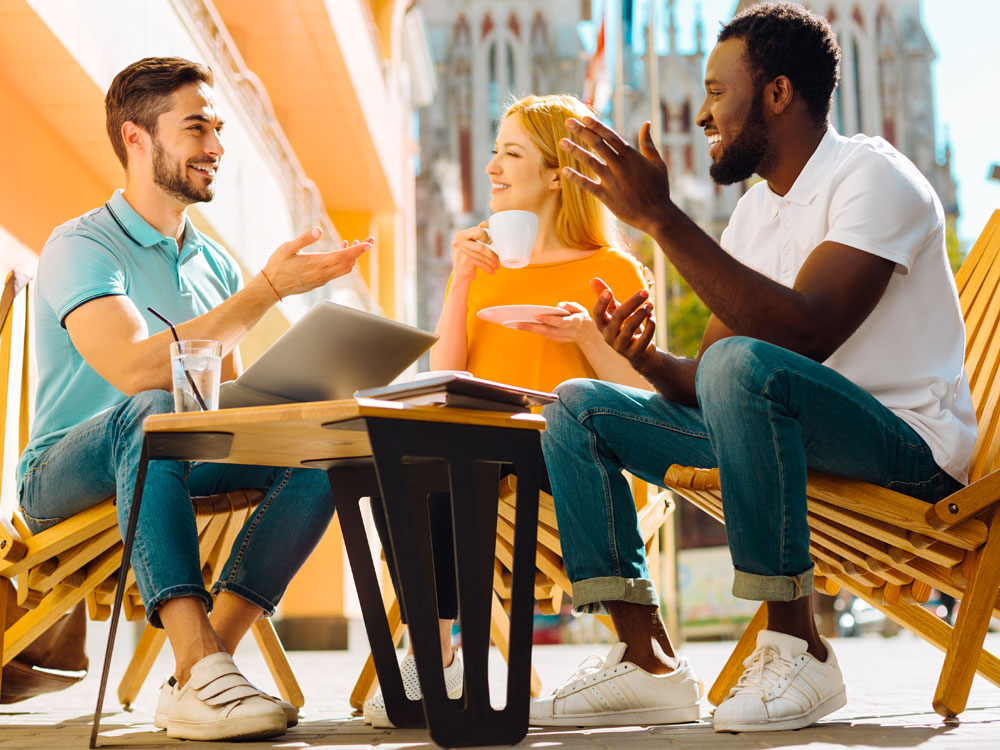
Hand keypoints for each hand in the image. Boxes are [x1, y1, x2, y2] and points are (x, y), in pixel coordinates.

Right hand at [261, 228, 370, 297]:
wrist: (271, 287)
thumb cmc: (277, 266)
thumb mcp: (287, 248)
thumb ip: (304, 239)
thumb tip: (319, 231)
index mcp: (318, 263)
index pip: (344, 256)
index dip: (358, 250)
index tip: (369, 243)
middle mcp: (323, 273)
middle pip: (349, 263)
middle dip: (361, 252)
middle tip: (370, 241)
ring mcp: (322, 279)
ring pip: (345, 269)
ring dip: (352, 257)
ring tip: (354, 244)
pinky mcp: (320, 282)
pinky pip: (338, 272)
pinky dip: (344, 263)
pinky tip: (340, 253)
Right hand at [451, 221, 497, 282]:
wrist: (460, 277)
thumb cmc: (469, 260)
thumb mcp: (471, 247)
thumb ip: (478, 238)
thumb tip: (496, 233)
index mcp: (462, 235)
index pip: (478, 231)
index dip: (488, 236)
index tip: (494, 243)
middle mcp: (459, 241)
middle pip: (481, 245)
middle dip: (491, 253)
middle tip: (497, 259)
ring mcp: (461, 250)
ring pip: (482, 255)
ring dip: (491, 262)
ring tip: (496, 266)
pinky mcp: (464, 260)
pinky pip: (480, 263)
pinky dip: (488, 268)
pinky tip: (492, 271)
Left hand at [512, 302, 588, 342]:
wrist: (587, 334)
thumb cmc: (580, 317)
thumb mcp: (579, 308)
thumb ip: (569, 305)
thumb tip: (558, 306)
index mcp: (574, 322)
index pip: (560, 322)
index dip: (549, 320)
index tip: (537, 316)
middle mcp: (567, 332)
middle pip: (548, 330)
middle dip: (533, 327)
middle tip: (519, 324)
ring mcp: (563, 337)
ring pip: (545, 334)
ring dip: (531, 330)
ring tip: (518, 325)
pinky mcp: (558, 340)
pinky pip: (546, 335)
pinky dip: (536, 331)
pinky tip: (525, 326)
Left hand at [559, 119, 672, 234]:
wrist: (657, 216)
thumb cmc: (659, 189)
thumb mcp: (658, 164)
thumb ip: (648, 144)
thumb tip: (646, 123)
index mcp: (632, 156)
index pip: (611, 136)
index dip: (596, 126)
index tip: (584, 117)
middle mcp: (620, 166)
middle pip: (598, 145)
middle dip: (582, 132)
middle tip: (568, 121)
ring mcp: (612, 181)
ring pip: (590, 162)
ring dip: (575, 151)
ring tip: (561, 141)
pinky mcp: (606, 197)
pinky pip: (588, 185)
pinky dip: (576, 178)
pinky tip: (564, 170)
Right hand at [590, 277, 656, 368]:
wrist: (638, 352)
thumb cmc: (625, 327)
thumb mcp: (616, 311)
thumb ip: (606, 297)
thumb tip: (593, 279)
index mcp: (603, 325)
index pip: (597, 314)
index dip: (601, 303)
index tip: (608, 291)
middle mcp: (608, 337)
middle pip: (618, 317)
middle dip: (632, 302)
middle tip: (644, 292)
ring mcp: (620, 346)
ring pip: (630, 327)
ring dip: (642, 313)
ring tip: (651, 304)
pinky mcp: (634, 353)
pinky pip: (643, 338)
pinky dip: (650, 326)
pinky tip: (652, 317)